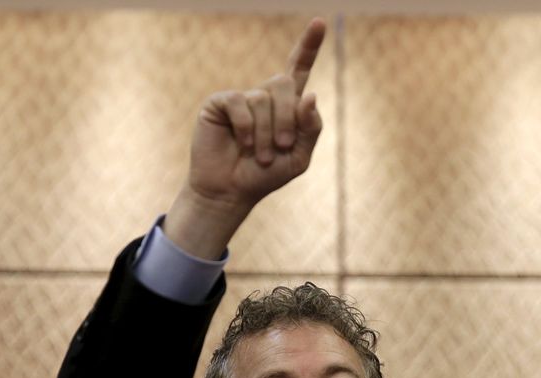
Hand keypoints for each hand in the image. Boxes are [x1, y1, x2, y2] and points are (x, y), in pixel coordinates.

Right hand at [164, 18, 325, 258]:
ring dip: (266, 133)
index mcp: (286, 106)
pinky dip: (247, 127)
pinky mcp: (219, 103)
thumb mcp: (299, 157)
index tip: (320, 23)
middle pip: (284, 84)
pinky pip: (240, 103)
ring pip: (263, 99)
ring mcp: (241, 98)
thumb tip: (309, 95)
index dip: (309, 46)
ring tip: (259, 155)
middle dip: (288, 117)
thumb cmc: (265, 176)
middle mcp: (263, 96)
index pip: (299, 69)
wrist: (231, 191)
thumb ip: (310, 128)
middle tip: (282, 145)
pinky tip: (243, 144)